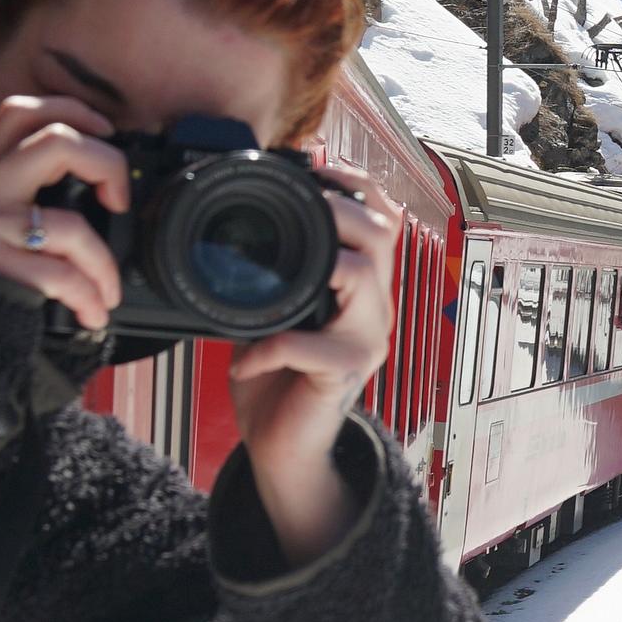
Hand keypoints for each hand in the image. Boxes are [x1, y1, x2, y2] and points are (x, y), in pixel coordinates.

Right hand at [0, 94, 131, 330]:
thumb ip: (31, 187)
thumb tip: (106, 182)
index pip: (19, 112)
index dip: (71, 111)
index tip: (106, 132)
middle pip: (54, 142)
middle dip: (106, 165)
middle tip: (118, 202)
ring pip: (69, 226)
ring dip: (103, 264)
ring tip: (108, 289)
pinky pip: (61, 275)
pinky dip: (89, 296)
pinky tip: (93, 312)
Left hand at [228, 173, 404, 559]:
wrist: (284, 450)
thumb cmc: (278, 380)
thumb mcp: (277, 315)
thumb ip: (276, 276)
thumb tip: (239, 229)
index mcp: (362, 287)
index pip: (381, 219)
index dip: (356, 186)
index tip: (317, 172)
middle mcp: (375, 308)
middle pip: (381, 236)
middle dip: (339, 211)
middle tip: (299, 208)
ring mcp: (366, 340)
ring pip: (360, 278)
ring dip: (317, 267)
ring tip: (273, 280)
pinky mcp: (343, 374)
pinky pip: (308, 345)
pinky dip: (268, 347)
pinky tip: (244, 360)